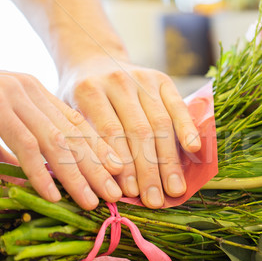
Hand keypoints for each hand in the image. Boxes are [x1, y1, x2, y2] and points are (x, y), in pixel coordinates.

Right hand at [0, 52, 122, 208]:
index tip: (116, 174)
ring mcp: (16, 98)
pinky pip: (27, 146)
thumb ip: (15, 151)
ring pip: (57, 142)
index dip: (98, 151)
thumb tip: (33, 176)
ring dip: (77, 176)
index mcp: (35, 94)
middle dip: (98, 167)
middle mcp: (32, 92)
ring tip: (94, 201)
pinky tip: (54, 195)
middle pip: (74, 135)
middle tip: (118, 193)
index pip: (75, 125)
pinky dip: (41, 173)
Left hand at [59, 56, 201, 207]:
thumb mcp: (67, 115)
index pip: (111, 133)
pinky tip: (194, 149)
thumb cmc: (77, 99)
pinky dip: (187, 127)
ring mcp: (142, 78)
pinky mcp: (161, 78)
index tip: (130, 194)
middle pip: (139, 131)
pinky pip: (178, 106)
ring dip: (169, 160)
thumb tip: (101, 186)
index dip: (123, 165)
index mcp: (89, 91)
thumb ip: (82, 144)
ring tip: (175, 189)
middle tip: (155, 201)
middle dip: (149, 170)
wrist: (92, 59)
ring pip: (160, 123)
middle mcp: (118, 81)